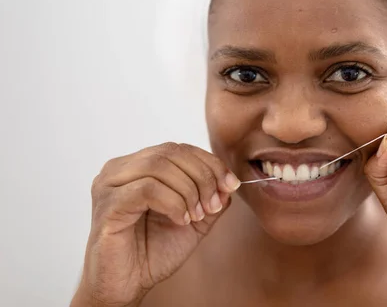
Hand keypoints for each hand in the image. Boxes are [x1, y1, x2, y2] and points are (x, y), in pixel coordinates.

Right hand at [72, 142, 240, 306]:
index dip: (210, 163)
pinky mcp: (108, 204)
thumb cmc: (153, 251)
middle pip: (171, 152)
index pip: (179, 149)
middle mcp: (120, 170)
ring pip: (160, 166)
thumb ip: (212, 198)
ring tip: (195, 215)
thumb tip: (230, 181)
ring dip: (189, 190)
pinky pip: (148, 189)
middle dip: (202, 176)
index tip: (231, 184)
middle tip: (213, 204)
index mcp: (137, 166)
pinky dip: (173, 202)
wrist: (127, 285)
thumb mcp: (194, 220)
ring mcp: (110, 184)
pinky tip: (180, 220)